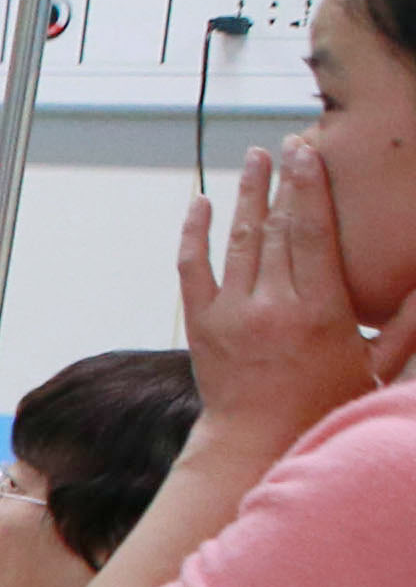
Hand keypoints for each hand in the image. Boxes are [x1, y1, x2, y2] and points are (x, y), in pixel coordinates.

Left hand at [179, 139, 391, 446]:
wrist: (255, 442)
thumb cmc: (325, 404)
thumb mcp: (378, 365)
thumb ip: (409, 323)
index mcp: (318, 311)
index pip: (312, 234)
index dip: (309, 187)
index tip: (308, 153)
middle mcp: (270, 306)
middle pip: (276, 228)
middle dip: (282, 182)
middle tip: (288, 144)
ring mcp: (230, 313)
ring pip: (237, 240)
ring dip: (245, 195)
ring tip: (255, 160)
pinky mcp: (200, 324)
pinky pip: (191, 268)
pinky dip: (194, 233)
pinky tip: (199, 202)